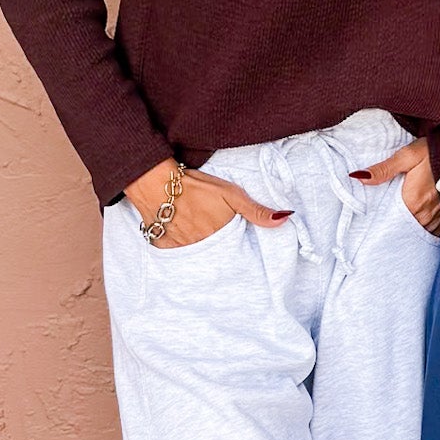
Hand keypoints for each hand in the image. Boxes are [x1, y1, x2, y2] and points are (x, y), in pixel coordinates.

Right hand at [123, 160, 292, 246]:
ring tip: (199, 239)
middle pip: (216, 257)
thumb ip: (257, 211)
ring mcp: (181, 250)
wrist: (154, 182)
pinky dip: (179, 250)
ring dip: (201, 252)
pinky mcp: (163, 248)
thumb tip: (285, 219)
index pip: (234, 253)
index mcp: (220, 238)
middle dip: (219, 253)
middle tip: (215, 241)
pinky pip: (175, 255)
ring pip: (197, 258)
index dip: (236, 250)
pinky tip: (181, 239)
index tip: (236, 247)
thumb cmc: (196, 186)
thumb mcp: (231, 195)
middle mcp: (202, 248)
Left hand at [349, 137, 439, 236]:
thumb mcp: (407, 156)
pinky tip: (423, 220)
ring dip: (414, 227)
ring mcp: (439, 216)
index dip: (385, 221)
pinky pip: (437, 229)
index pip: (393, 222)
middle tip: (390, 221)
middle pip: (407, 228)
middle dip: (399, 225)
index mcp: (413, 202)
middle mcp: (426, 214)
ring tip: (406, 220)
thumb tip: (359, 178)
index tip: (377, 219)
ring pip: (422, 230)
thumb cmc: (434, 151)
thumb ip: (383, 170)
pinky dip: (429, 227)